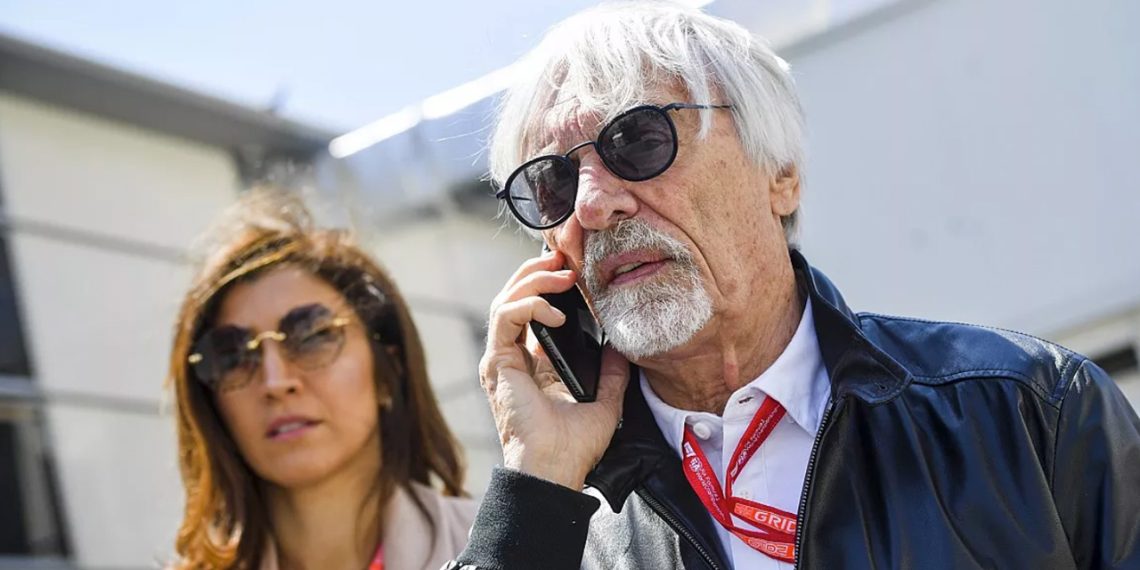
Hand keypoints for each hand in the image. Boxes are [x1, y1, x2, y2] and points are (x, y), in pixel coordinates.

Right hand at [479, 250, 628, 490]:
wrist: (554, 470)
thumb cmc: (574, 448)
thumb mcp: (605, 403)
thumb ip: (611, 373)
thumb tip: (621, 346)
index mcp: (534, 364)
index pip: (533, 310)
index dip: (549, 283)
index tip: (574, 267)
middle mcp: (513, 357)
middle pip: (514, 297)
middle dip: (538, 270)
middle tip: (565, 256)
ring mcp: (501, 359)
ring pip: (505, 300)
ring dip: (534, 281)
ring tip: (564, 276)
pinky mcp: (496, 363)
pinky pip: (504, 317)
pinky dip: (529, 305)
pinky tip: (556, 312)